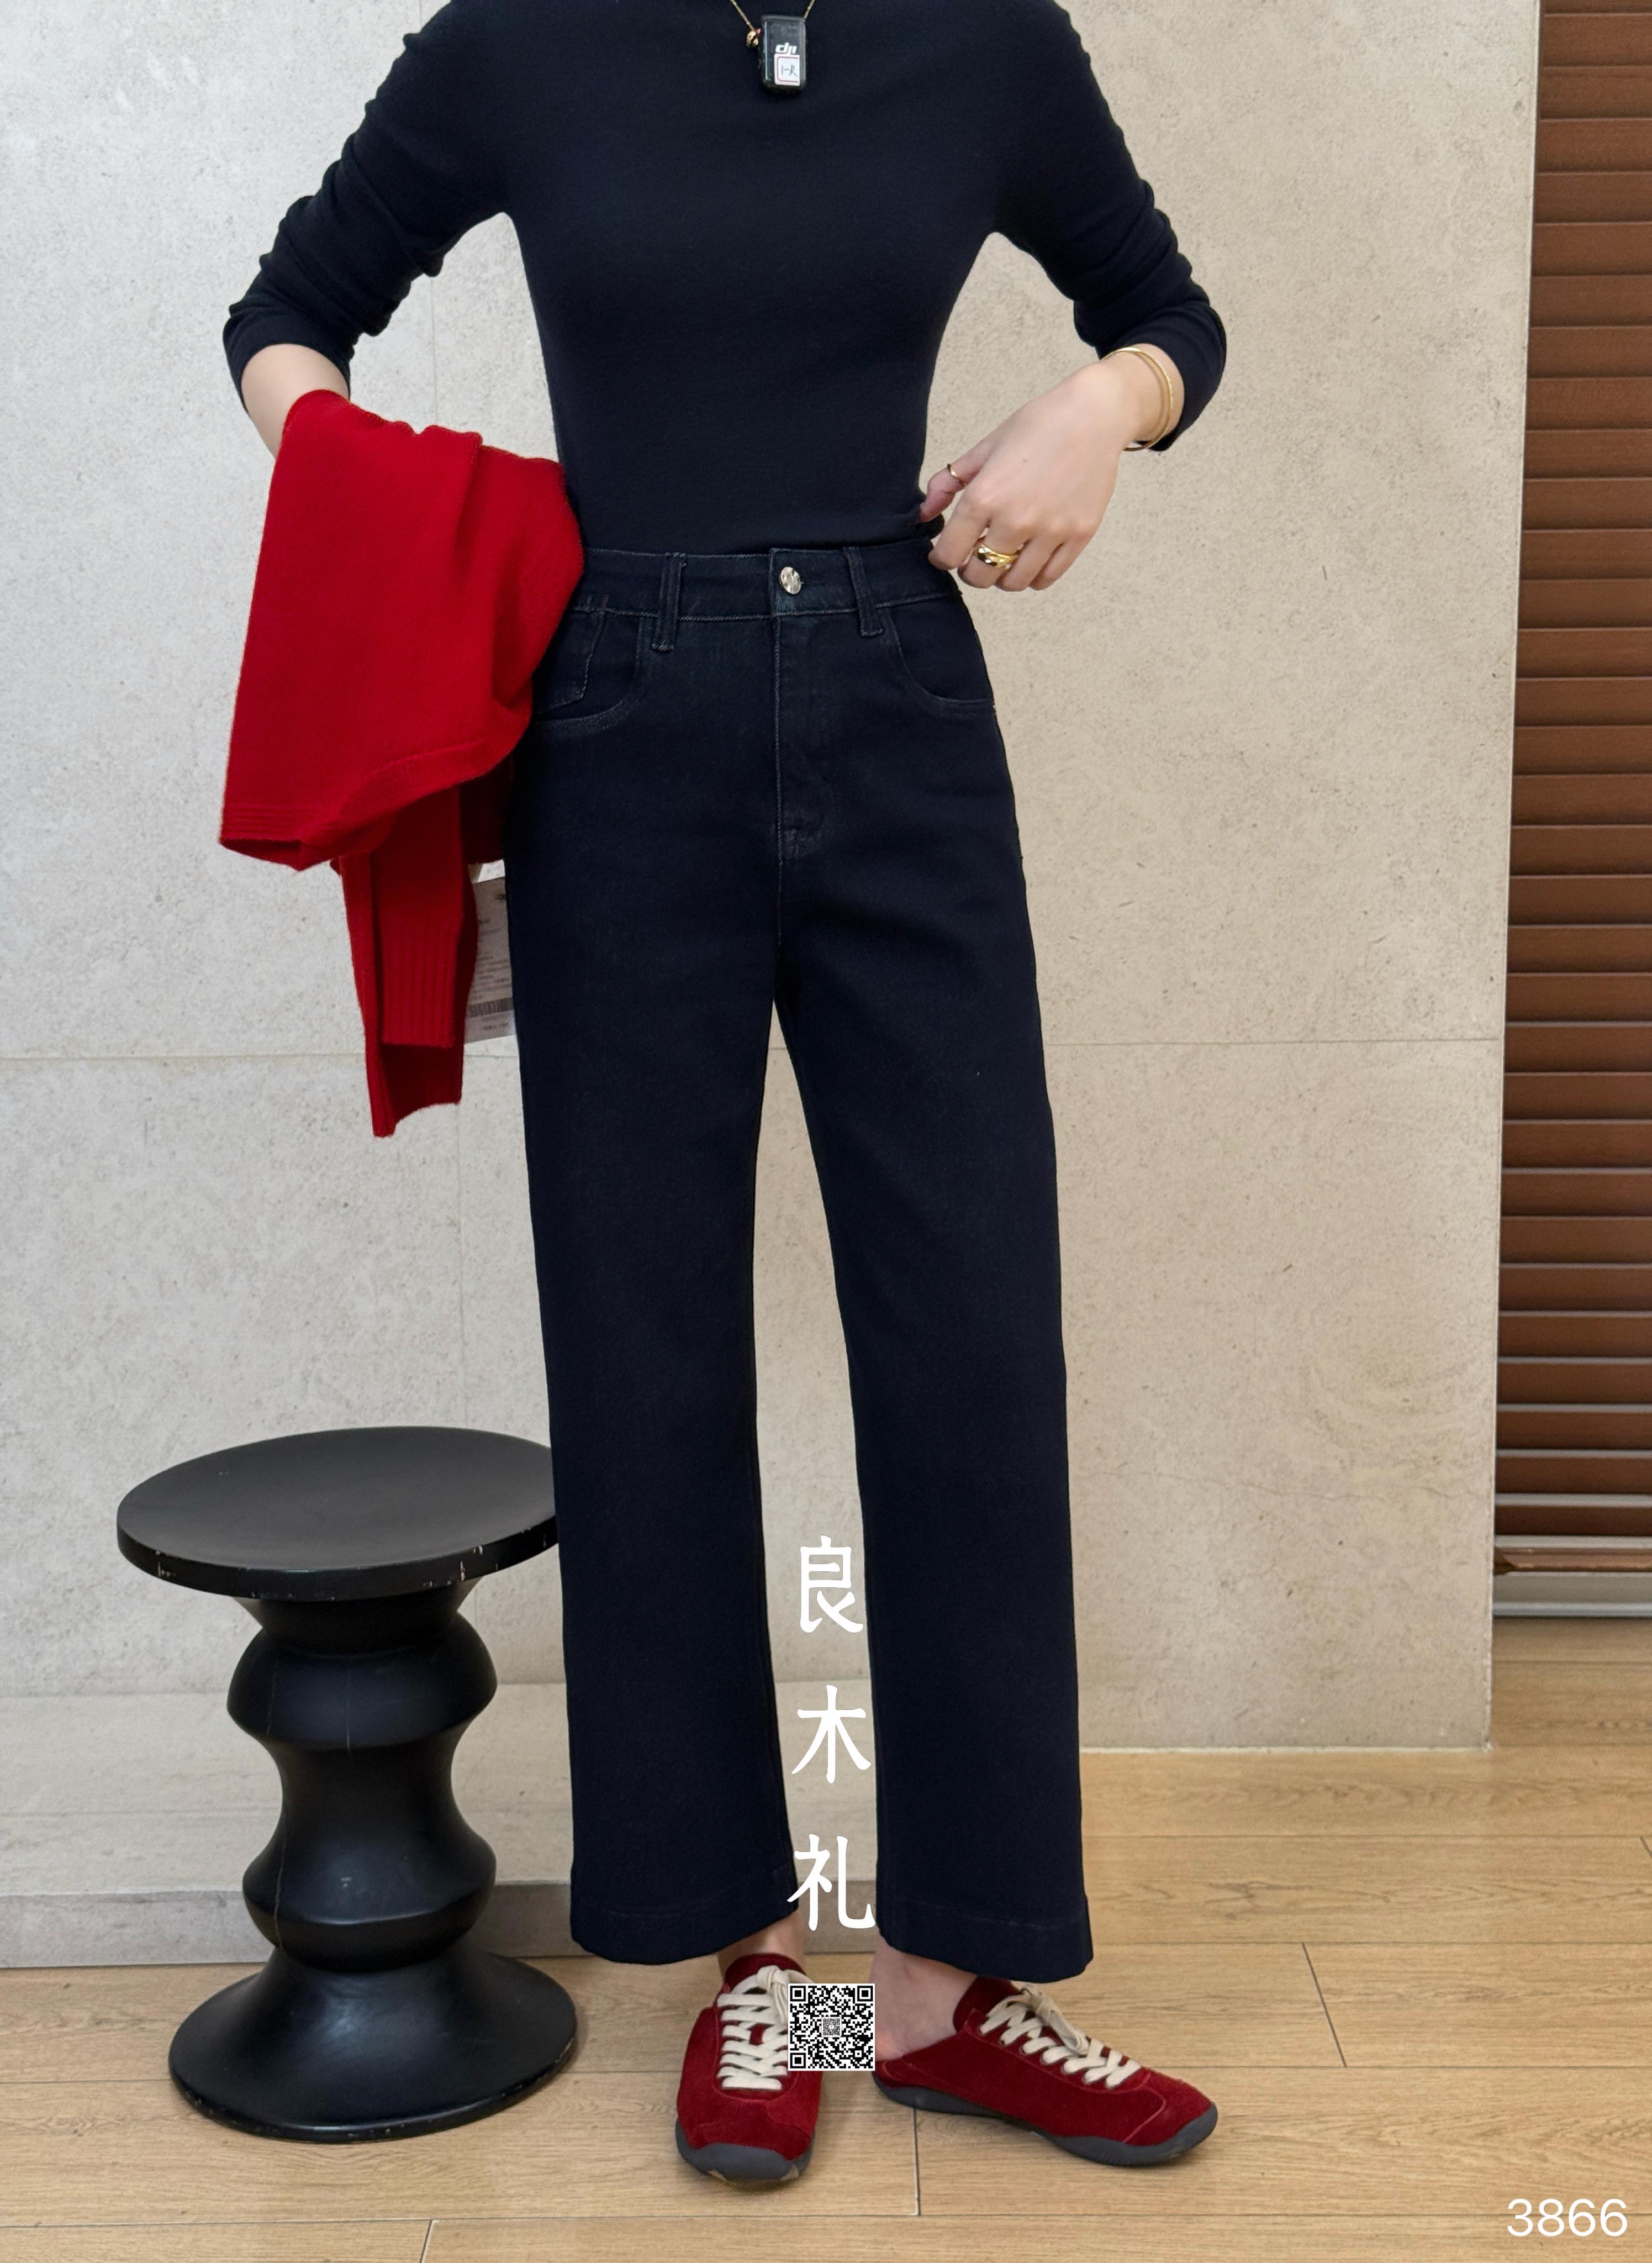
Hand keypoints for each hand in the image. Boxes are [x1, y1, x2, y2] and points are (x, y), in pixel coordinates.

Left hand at [920, 349, 1176, 591]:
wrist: (1093, 415)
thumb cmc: (1038, 426)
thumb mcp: (985, 448)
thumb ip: (949, 483)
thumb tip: (923, 515)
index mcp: (986, 496)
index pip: (949, 554)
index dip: (942, 558)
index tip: (945, 553)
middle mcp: (1016, 519)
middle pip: (980, 575)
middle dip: (970, 570)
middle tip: (974, 556)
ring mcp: (1050, 531)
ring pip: (1013, 583)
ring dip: (1002, 576)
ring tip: (1003, 556)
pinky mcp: (1078, 536)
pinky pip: (1046, 578)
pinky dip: (1032, 575)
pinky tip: (1029, 556)